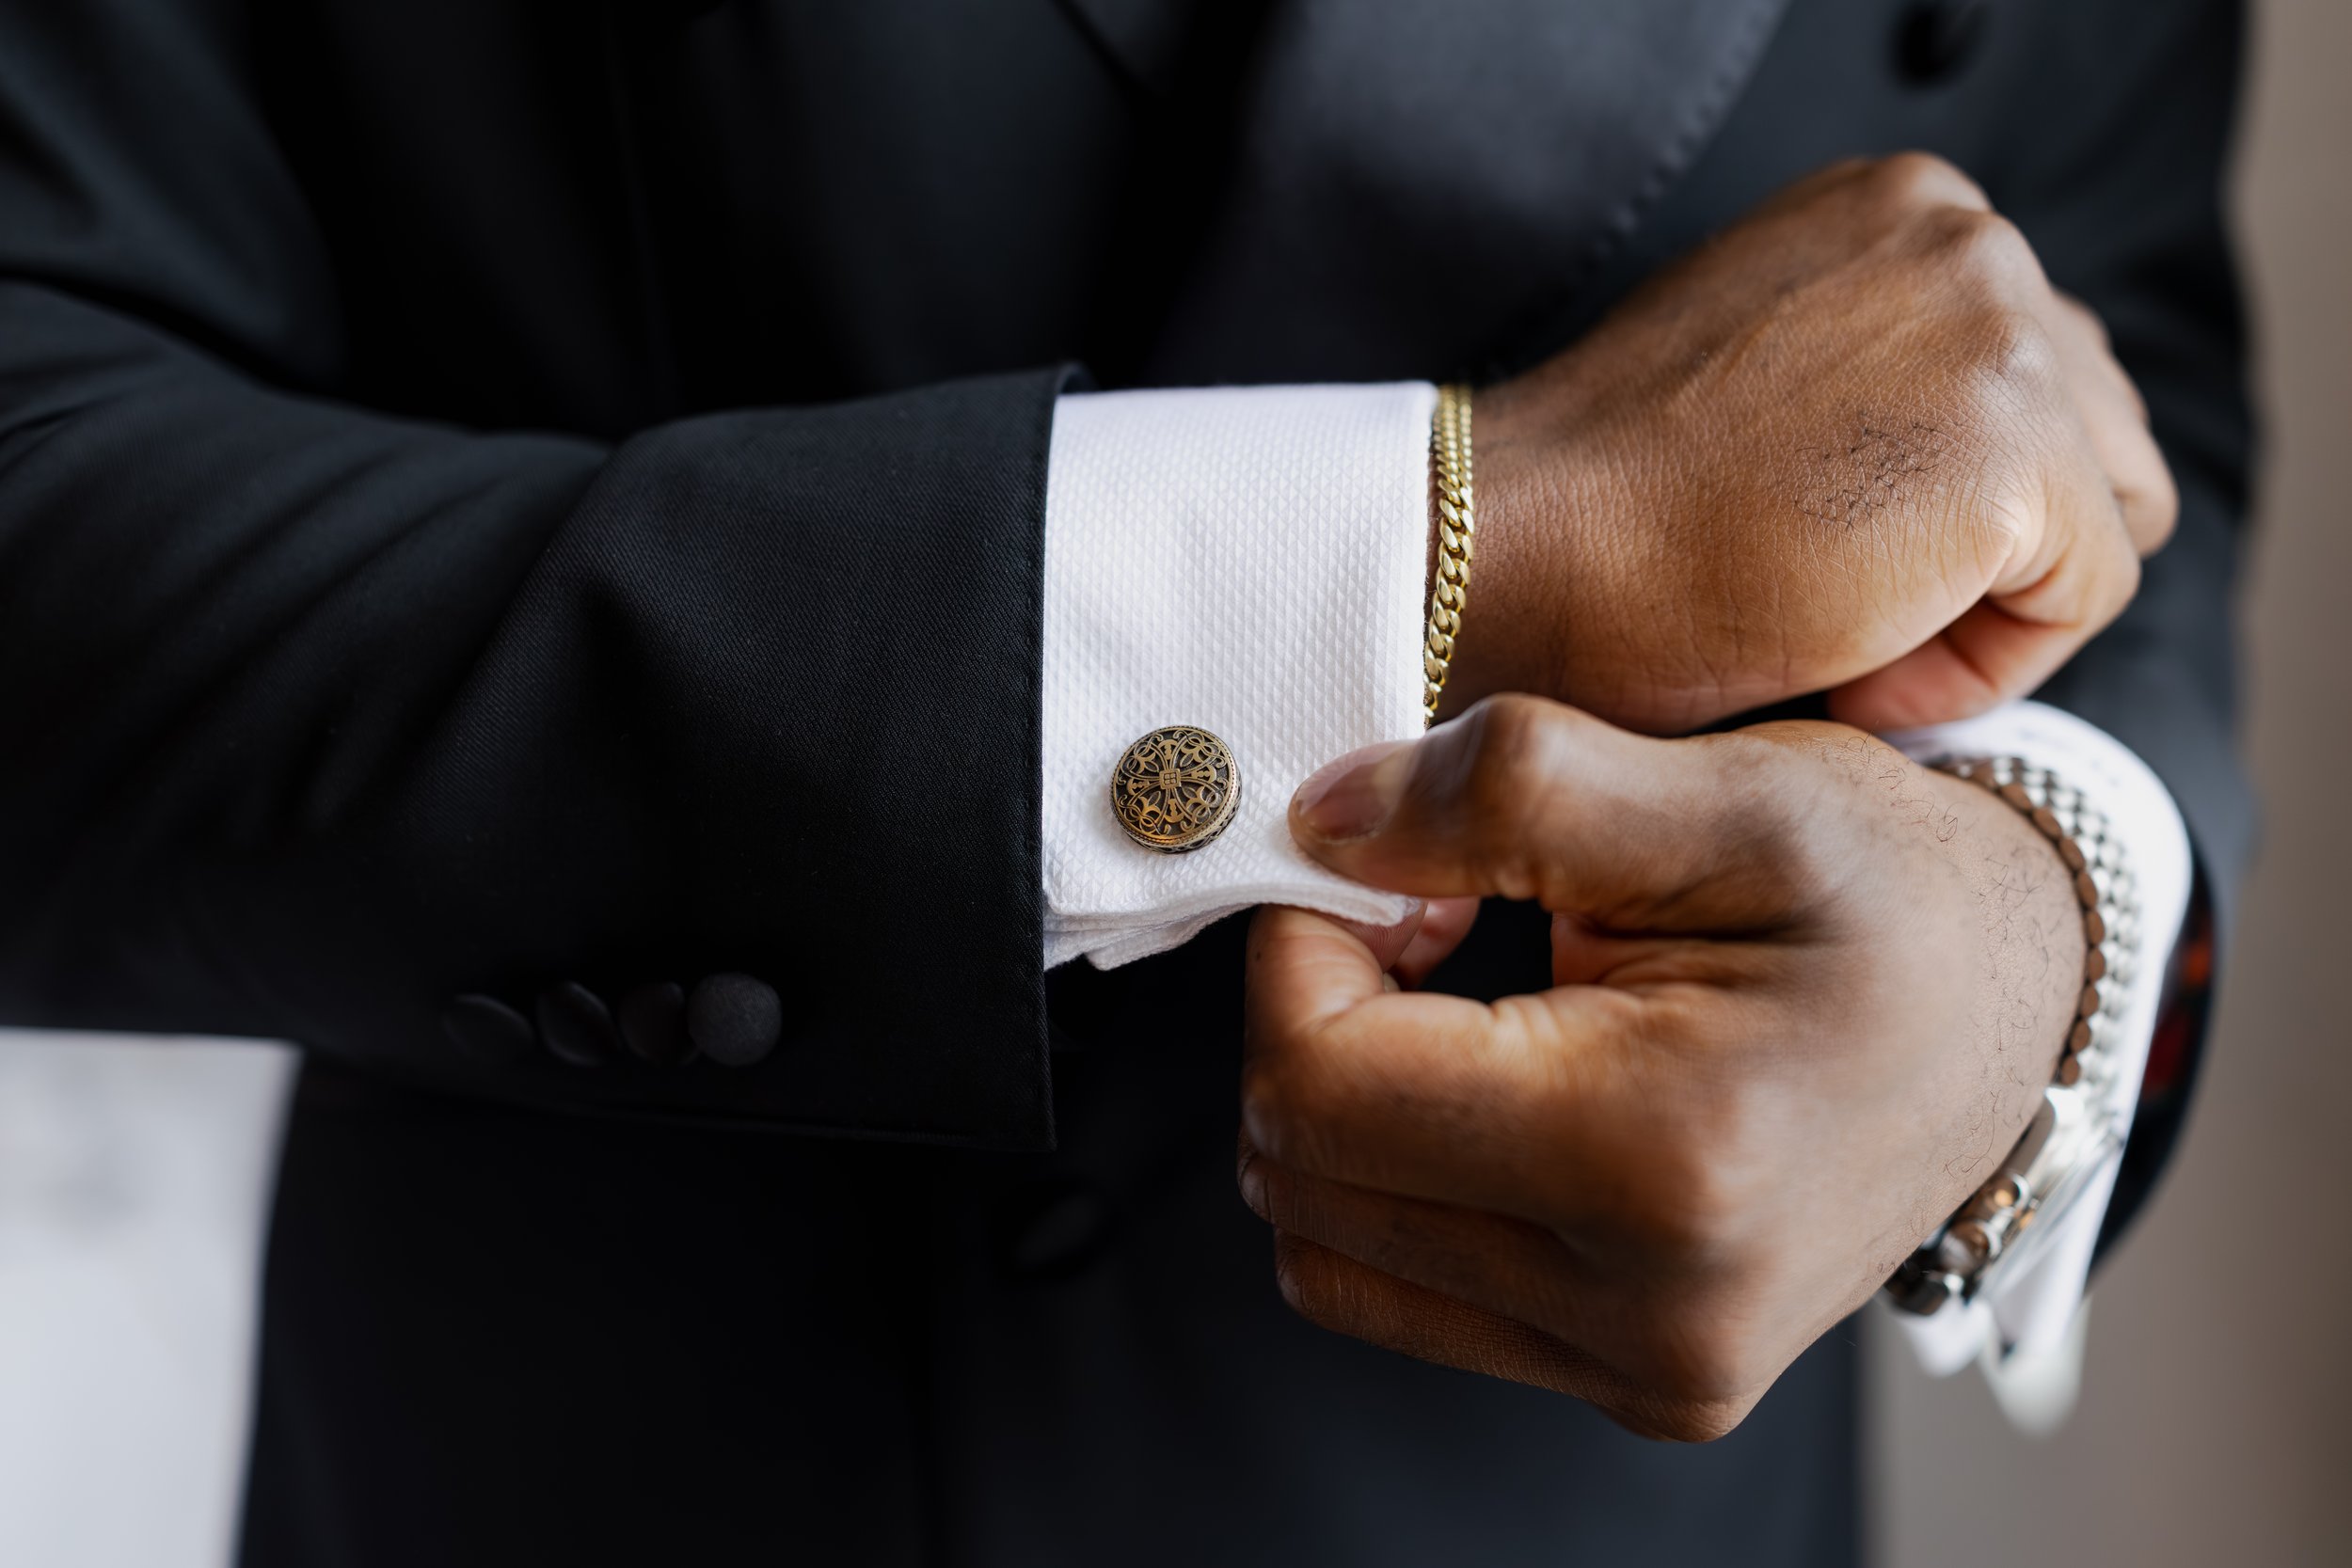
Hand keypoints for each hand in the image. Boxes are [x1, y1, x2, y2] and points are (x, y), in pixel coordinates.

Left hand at [1237, 696, 2084, 1439]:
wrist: (2023, 1016)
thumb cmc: (1899, 891)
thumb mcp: (1733, 793)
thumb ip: (1511, 786)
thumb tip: (1318, 821)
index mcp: (1670, 1163)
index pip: (1316, 1089)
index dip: (1296, 953)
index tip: (1380, 866)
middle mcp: (1651, 1312)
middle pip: (1301, 1179)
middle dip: (1312, 1021)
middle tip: (1424, 914)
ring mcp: (1645, 1368)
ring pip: (1327, 1249)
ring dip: (1341, 1105)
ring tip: (1458, 996)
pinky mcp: (1638, 1384)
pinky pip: (1404, 1294)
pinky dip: (1396, 1179)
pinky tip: (1488, 1078)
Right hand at [1449, 153, 2174, 733]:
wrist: (1509, 551)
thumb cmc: (1598, 505)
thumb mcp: (1758, 378)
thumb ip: (1874, 373)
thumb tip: (1962, 466)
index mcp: (1903, 208)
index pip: (2033, 374)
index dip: (1944, 504)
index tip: (1810, 552)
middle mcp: (1971, 237)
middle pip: (2095, 438)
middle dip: (1984, 549)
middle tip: (1822, 598)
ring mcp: (2002, 337)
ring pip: (2102, 519)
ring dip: (1982, 603)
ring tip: (1836, 629)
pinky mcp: (2014, 458)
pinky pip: (2077, 603)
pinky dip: (1975, 667)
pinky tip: (1844, 663)